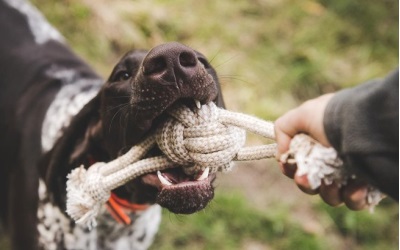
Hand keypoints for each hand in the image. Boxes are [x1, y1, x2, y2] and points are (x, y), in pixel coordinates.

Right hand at [274, 94, 368, 209]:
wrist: (366, 124)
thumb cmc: (332, 118)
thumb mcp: (302, 115)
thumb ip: (283, 129)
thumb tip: (281, 155)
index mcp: (319, 145)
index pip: (300, 165)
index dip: (292, 170)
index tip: (291, 168)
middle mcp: (334, 160)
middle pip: (312, 184)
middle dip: (306, 184)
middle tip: (306, 179)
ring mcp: (351, 174)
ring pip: (332, 196)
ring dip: (328, 192)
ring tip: (334, 183)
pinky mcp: (368, 186)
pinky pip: (355, 201)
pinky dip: (353, 197)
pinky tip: (356, 186)